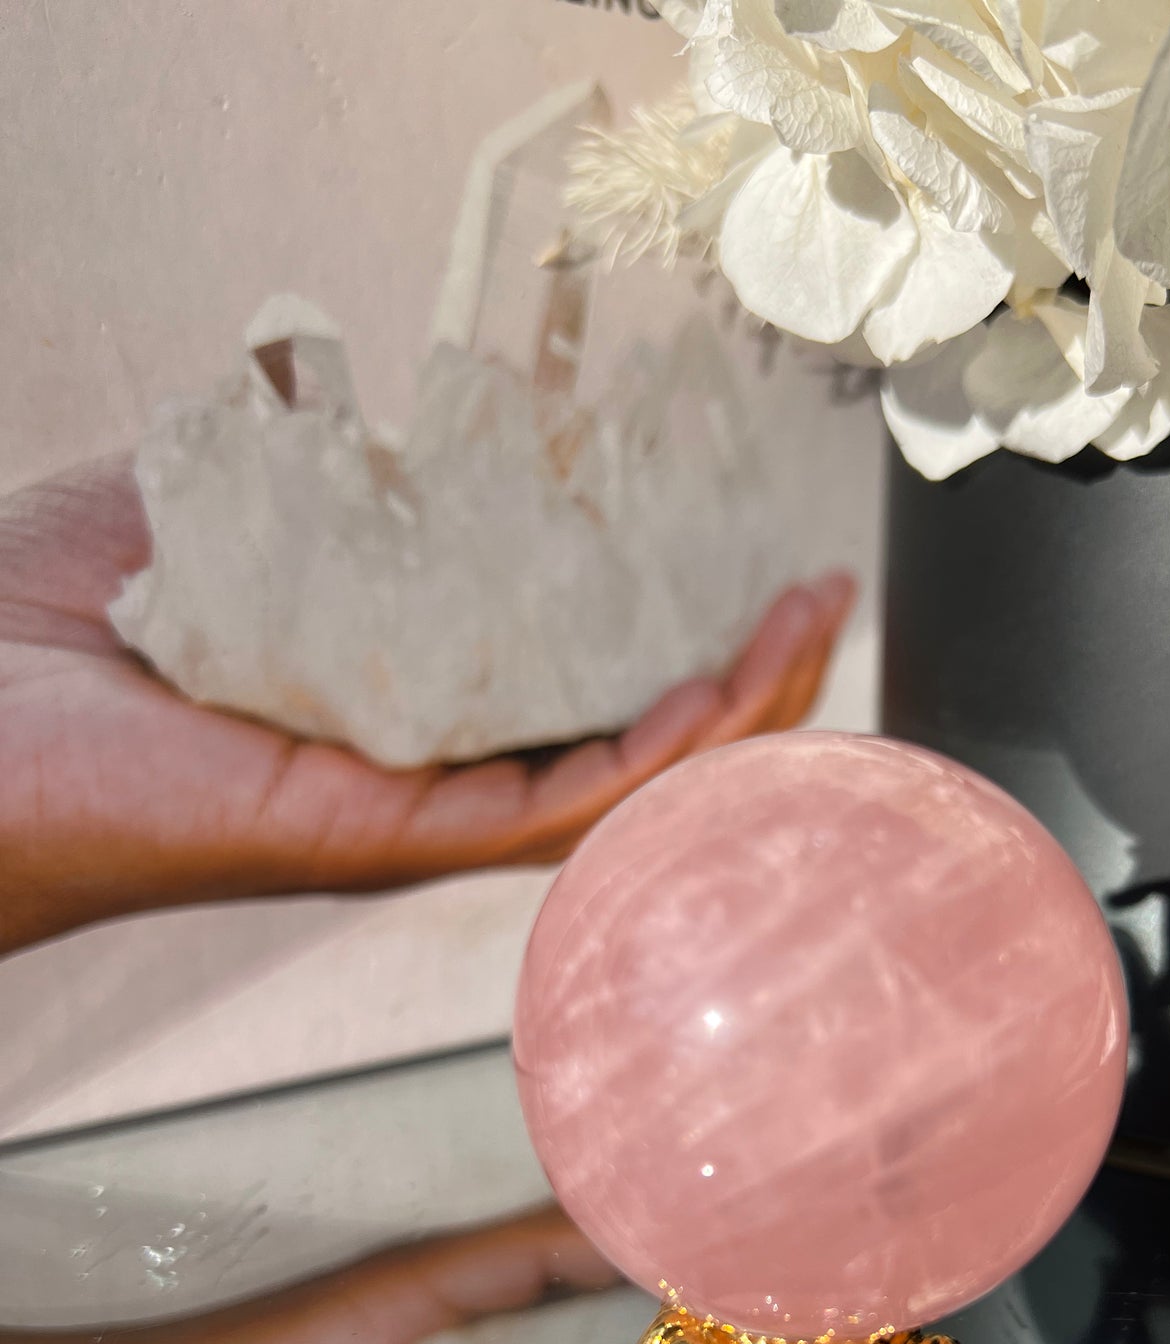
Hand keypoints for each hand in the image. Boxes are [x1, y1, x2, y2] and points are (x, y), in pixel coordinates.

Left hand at [0, 455, 854, 953]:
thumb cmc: (49, 632)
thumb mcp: (213, 512)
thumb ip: (304, 470)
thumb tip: (362, 403)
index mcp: (394, 707)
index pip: (565, 677)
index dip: (665, 621)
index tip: (737, 549)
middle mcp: (421, 777)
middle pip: (619, 740)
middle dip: (736, 677)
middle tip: (818, 599)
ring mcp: (410, 818)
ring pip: (613, 787)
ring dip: (726, 715)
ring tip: (809, 631)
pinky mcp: (382, 839)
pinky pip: (548, 809)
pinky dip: (645, 758)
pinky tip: (717, 696)